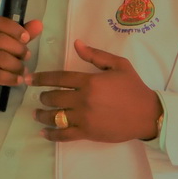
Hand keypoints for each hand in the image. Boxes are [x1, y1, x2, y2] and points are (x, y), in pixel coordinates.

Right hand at [0, 16, 44, 104]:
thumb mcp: (5, 44)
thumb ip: (20, 34)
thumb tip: (38, 24)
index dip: (13, 28)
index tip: (26, 38)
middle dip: (18, 48)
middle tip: (27, 56)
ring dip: (16, 65)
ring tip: (23, 70)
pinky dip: (10, 78)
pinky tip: (18, 80)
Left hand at [31, 40, 162, 142]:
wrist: (147, 114)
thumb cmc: (133, 88)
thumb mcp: (119, 65)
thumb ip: (95, 55)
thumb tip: (76, 44)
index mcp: (89, 81)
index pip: (58, 78)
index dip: (41, 78)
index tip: (30, 79)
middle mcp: (83, 99)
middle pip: (53, 97)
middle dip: (42, 97)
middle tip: (40, 97)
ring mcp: (84, 118)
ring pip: (55, 117)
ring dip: (42, 115)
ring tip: (36, 114)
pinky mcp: (88, 133)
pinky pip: (64, 135)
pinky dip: (51, 135)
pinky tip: (43, 132)